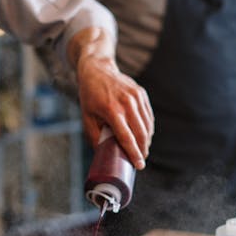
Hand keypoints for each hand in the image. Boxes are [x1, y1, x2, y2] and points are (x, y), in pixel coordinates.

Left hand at [68, 27, 153, 167]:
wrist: (97, 70)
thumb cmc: (90, 96)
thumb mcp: (87, 117)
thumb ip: (95, 136)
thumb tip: (102, 155)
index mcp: (112, 110)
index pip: (127, 137)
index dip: (134, 153)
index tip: (139, 165)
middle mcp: (127, 103)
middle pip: (140, 133)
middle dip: (142, 150)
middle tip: (141, 160)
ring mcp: (136, 97)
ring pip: (147, 125)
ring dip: (147, 140)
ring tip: (143, 150)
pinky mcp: (141, 93)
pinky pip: (148, 116)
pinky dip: (148, 128)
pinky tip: (145, 136)